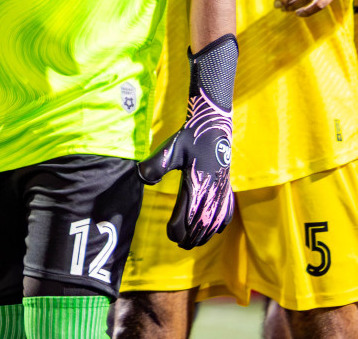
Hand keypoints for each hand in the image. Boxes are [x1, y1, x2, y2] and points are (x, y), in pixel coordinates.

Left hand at [138, 35, 236, 248]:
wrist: (214, 124)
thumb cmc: (190, 137)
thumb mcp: (170, 149)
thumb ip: (155, 165)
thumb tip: (141, 178)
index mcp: (196, 183)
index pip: (188, 214)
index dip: (179, 228)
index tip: (171, 236)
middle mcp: (211, 189)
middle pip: (202, 222)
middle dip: (191, 237)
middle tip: (180, 246)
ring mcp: (221, 188)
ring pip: (216, 219)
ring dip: (205, 234)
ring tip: (195, 243)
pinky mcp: (226, 184)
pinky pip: (227, 208)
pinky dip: (221, 222)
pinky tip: (216, 230)